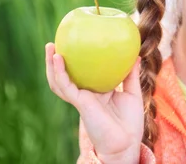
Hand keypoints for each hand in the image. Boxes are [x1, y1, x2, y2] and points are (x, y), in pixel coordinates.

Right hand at [45, 43, 143, 162]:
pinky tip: (58, 60)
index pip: (83, 74)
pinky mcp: (80, 103)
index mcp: (97, 91)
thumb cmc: (130, 122)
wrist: (126, 142)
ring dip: (52, 65)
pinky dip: (60, 73)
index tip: (76, 43)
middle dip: (56, 61)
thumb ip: (131, 75)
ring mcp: (81, 99)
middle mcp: (86, 94)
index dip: (77, 61)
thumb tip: (136, 55)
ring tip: (49, 47)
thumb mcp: (133, 94)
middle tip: (55, 42)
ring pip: (59, 82)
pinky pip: (66, 86)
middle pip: (66, 76)